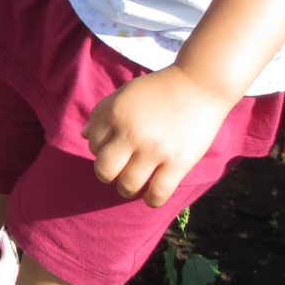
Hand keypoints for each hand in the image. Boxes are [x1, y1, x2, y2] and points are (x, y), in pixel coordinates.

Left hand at [83, 68, 231, 208]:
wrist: (200, 84)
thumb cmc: (159, 89)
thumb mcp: (125, 93)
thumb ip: (102, 112)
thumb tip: (84, 137)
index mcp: (116, 114)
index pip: (93, 145)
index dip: (101, 149)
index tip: (116, 148)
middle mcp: (132, 133)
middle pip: (104, 170)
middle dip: (108, 174)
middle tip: (120, 170)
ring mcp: (155, 150)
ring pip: (127, 186)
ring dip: (128, 188)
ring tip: (136, 182)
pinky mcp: (178, 162)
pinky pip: (157, 194)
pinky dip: (151, 200)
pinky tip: (152, 194)